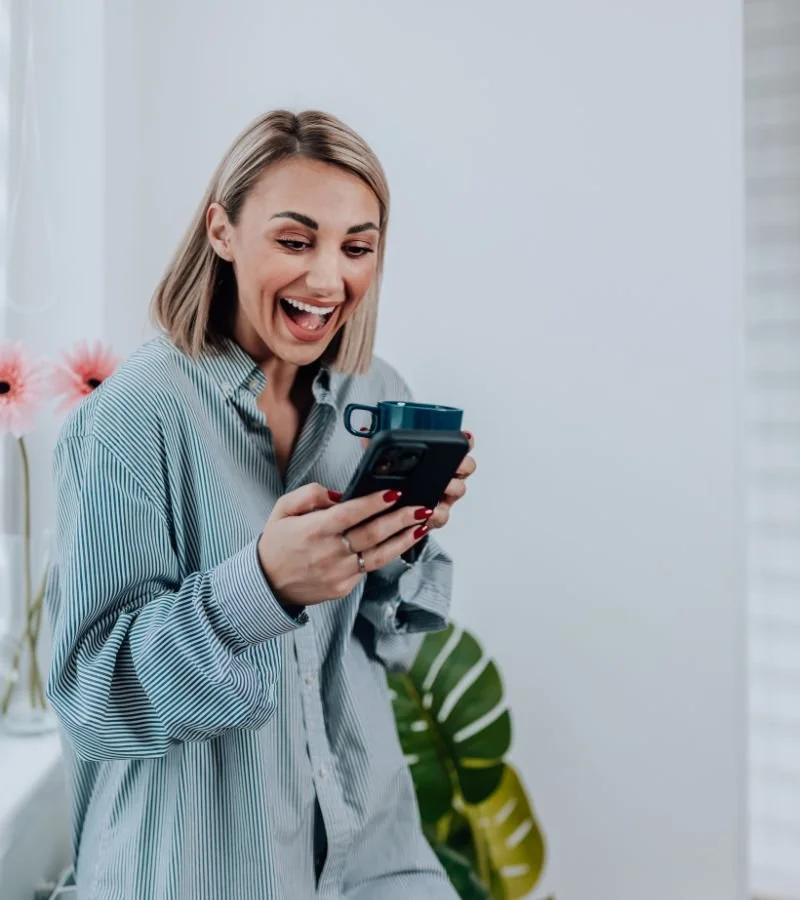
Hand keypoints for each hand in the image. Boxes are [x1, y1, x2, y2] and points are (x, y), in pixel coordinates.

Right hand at [257, 483, 432, 608]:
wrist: (266, 584)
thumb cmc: (277, 542)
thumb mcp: (282, 509)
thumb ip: (309, 494)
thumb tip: (340, 494)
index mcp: (313, 530)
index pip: (350, 514)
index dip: (374, 503)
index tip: (394, 493)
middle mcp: (328, 553)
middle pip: (371, 534)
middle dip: (400, 519)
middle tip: (421, 507)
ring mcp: (338, 574)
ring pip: (379, 555)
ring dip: (404, 539)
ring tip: (422, 525)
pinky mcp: (343, 588)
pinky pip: (370, 568)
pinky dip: (388, 553)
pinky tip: (402, 541)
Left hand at [359, 430, 476, 531]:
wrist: (384, 516)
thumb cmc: (391, 487)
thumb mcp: (385, 464)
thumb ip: (379, 451)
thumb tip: (366, 439)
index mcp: (437, 462)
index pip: (458, 447)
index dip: (465, 441)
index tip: (465, 438)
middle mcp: (445, 478)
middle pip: (465, 468)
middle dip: (462, 465)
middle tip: (453, 465)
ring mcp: (443, 497)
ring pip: (457, 491)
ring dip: (451, 489)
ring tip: (442, 487)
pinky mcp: (435, 517)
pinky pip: (443, 516)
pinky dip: (437, 515)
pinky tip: (429, 512)